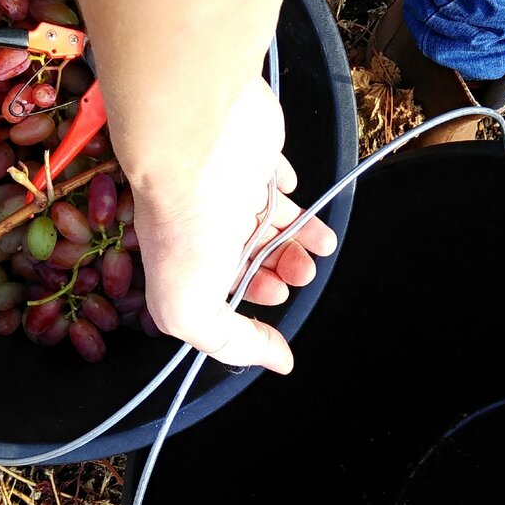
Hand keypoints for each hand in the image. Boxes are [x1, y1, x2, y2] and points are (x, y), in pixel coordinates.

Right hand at [123, 76, 337, 373]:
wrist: (197, 143)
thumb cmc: (185, 225)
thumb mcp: (190, 310)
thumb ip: (232, 342)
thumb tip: (278, 362)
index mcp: (184, 263)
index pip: (221, 289)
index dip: (254, 298)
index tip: (279, 298)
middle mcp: (204, 226)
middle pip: (250, 256)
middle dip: (282, 270)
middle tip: (303, 273)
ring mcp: (229, 189)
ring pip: (270, 221)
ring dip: (298, 238)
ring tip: (319, 247)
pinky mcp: (253, 156)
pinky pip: (277, 175)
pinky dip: (291, 192)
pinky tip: (298, 196)